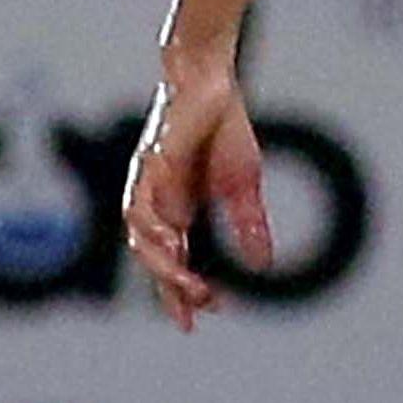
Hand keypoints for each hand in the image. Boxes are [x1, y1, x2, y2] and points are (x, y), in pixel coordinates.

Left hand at [119, 59, 269, 331]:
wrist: (211, 79)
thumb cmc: (224, 126)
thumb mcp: (244, 184)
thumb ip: (249, 224)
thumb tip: (262, 265)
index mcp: (179, 209)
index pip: (174, 261)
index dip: (179, 293)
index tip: (193, 323)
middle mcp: (158, 202)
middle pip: (156, 258)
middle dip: (173, 289)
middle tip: (198, 312)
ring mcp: (148, 185)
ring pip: (143, 238)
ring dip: (163, 266)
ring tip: (189, 287)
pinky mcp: (148, 165)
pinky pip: (139, 206)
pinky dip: (152, 230)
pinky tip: (172, 246)